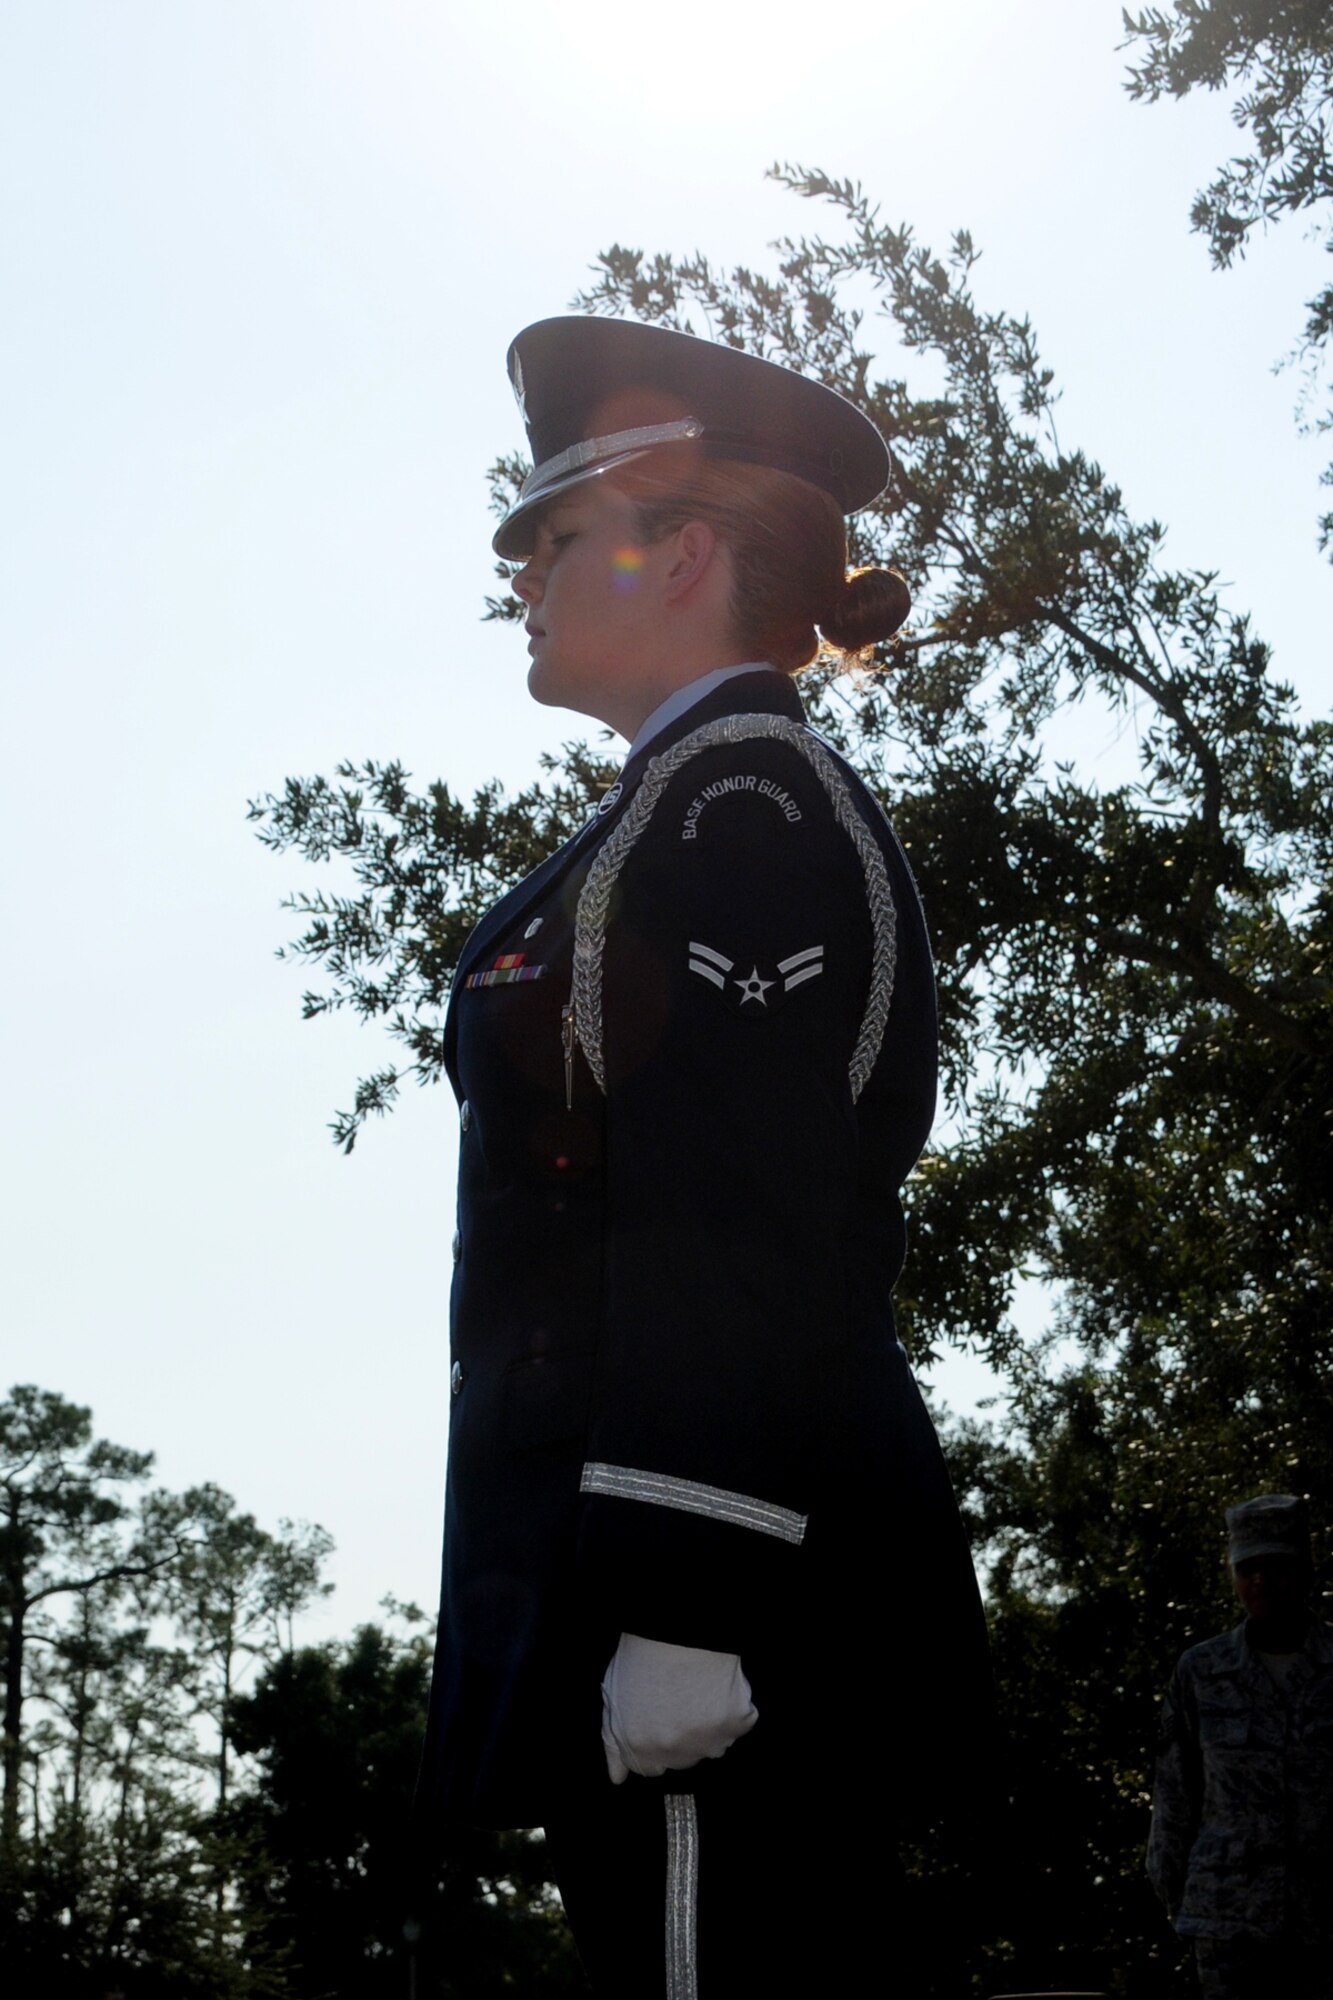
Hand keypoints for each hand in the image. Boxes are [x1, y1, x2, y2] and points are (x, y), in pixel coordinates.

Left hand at [600, 1632, 757, 1785]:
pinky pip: (739, 1723)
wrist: (679, 1628)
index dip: (653, 1743)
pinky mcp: (736, 1724)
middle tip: (678, 1700)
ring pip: (713, 1745)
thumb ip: (614, 1744)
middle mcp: (674, 1751)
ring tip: (699, 1690)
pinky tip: (719, 1685)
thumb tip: (618, 1777)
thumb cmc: (644, 1655)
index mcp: (639, 1747)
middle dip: (680, 1737)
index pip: (649, 1768)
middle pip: (681, 1758)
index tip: (658, 1722)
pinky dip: (734, 1708)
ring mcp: (708, 1741)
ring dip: (709, 1727)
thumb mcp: (613, 1700)